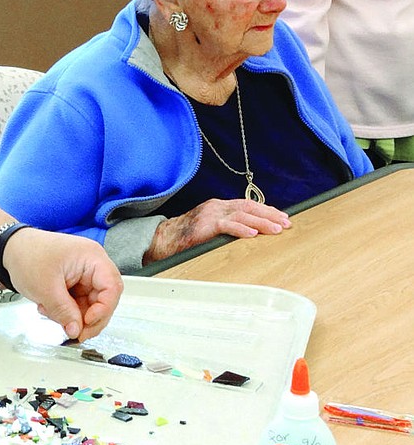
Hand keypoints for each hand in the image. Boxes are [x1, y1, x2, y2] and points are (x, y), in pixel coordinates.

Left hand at [1, 228, 121, 340]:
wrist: (8, 250)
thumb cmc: (26, 255)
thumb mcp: (45, 287)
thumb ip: (64, 312)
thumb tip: (77, 330)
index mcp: (92, 257)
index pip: (112, 287)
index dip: (104, 309)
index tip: (87, 322)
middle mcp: (92, 265)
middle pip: (104, 299)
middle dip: (89, 318)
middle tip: (75, 332)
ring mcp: (83, 275)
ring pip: (90, 305)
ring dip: (73, 315)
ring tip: (51, 312)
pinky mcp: (74, 283)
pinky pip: (78, 303)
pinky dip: (65, 311)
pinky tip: (48, 307)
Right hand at [145, 198, 290, 263]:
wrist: (159, 240)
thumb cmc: (183, 238)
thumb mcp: (208, 228)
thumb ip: (226, 227)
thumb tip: (250, 234)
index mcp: (217, 206)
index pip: (247, 204)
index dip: (266, 210)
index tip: (281, 217)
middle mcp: (215, 207)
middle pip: (248, 206)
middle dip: (269, 214)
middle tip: (286, 223)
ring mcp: (209, 215)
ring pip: (241, 214)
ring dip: (261, 222)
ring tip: (276, 229)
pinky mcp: (203, 226)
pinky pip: (226, 225)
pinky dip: (241, 229)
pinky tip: (252, 234)